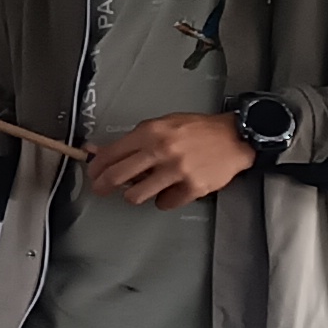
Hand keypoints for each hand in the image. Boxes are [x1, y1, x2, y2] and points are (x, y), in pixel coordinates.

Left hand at [84, 110, 256, 211]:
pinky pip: (165, 203)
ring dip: (135, 194)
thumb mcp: (162, 125)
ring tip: (143, 188)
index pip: (111, 154)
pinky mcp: (192, 187)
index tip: (93, 173)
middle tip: (102, 189)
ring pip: (137, 195)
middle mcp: (161, 151)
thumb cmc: (197, 130)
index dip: (96, 167)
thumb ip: (134, 139)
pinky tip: (171, 189)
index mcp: (151, 132)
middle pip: (118, 176)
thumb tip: (99, 151)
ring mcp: (177, 171)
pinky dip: (165, 199)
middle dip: (104, 186)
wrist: (234, 136)